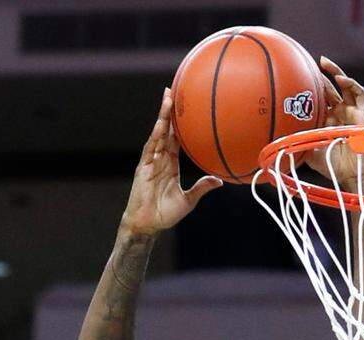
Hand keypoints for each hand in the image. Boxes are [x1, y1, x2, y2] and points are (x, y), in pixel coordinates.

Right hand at [120, 89, 222, 238]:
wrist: (148, 225)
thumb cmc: (165, 214)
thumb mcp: (189, 200)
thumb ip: (202, 187)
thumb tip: (219, 180)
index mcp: (170, 164)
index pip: (176, 138)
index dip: (180, 123)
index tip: (186, 107)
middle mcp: (161, 158)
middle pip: (166, 129)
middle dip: (169, 110)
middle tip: (174, 89)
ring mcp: (151, 161)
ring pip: (158, 133)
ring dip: (163, 115)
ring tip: (168, 96)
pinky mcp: (144, 167)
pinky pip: (151, 146)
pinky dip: (156, 133)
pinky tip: (161, 122)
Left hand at [304, 58, 363, 191]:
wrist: (351, 174)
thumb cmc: (332, 166)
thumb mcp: (308, 152)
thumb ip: (296, 143)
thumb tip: (275, 141)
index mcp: (327, 121)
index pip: (319, 100)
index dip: (310, 89)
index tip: (296, 79)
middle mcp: (340, 113)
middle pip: (330, 89)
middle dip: (320, 77)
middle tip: (308, 65)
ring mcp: (351, 111)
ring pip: (345, 85)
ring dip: (335, 72)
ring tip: (324, 62)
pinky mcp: (363, 113)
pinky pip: (359, 93)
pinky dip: (351, 83)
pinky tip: (340, 78)